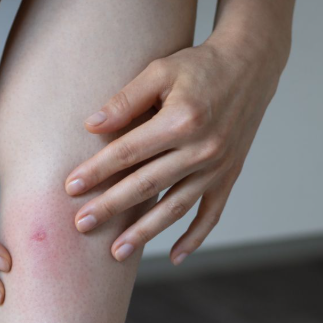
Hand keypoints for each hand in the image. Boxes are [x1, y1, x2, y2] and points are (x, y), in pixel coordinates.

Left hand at [64, 37, 285, 264]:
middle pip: (147, 185)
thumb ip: (126, 99)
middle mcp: (202, 149)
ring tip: (117, 253)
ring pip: (176, 208)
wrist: (251, 65)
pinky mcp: (229, 176)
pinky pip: (211, 214)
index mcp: (182, 120)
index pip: (129, 152)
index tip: (70, 187)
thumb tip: (91, 126)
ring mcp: (217, 167)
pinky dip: (195, 238)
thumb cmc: (199, 66)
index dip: (98, 171)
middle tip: (81, 225)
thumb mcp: (160, 70)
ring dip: (145, 233)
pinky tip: (175, 257)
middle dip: (111, 207)